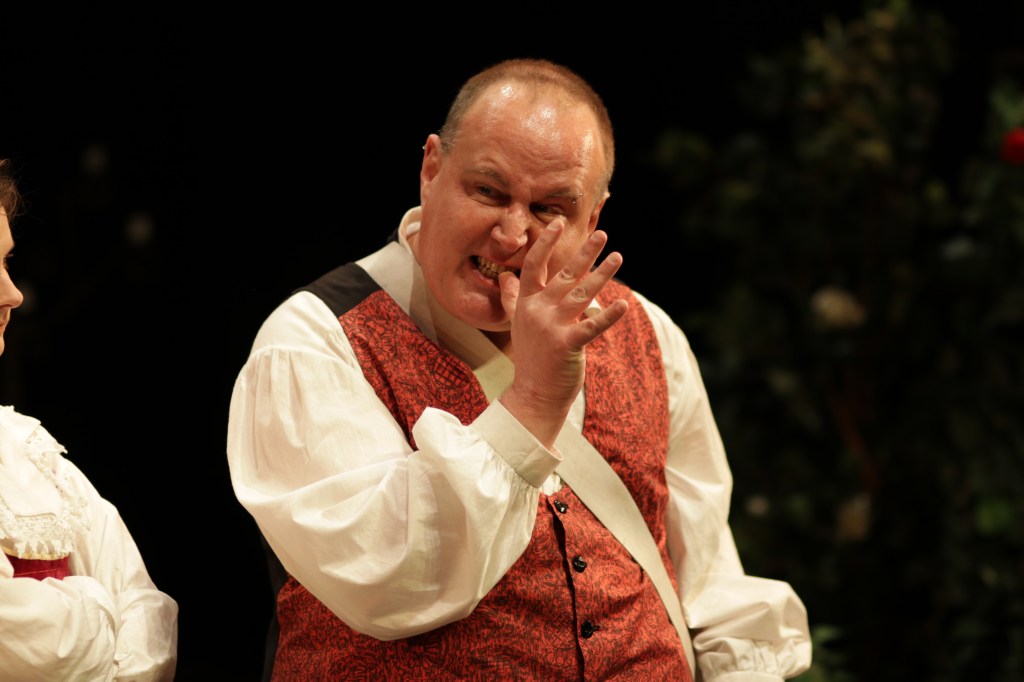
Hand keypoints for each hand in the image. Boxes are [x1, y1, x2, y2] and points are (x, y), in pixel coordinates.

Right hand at [497, 219, 627, 447]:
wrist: (534, 394)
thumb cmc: (532, 357)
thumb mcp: (517, 324)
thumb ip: (513, 299)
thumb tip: (505, 277)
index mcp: (526, 304)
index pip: (533, 265)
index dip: (544, 243)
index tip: (556, 223)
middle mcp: (537, 311)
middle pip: (564, 275)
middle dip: (585, 253)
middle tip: (602, 234)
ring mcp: (551, 327)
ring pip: (581, 294)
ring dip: (602, 274)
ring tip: (618, 257)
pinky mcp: (567, 345)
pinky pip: (592, 326)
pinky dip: (608, 316)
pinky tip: (623, 304)